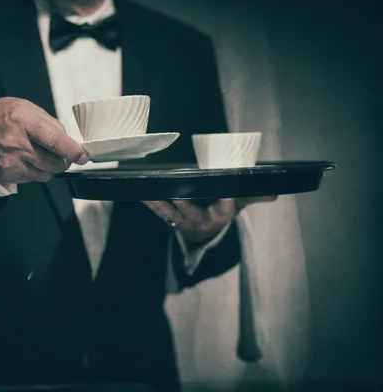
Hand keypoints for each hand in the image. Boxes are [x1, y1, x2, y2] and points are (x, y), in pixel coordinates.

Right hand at [0, 97, 89, 183]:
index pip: (55, 140)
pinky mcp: (9, 174)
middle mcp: (17, 143)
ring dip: (50, 167)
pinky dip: (36, 172)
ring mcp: (12, 162)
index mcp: (24, 121)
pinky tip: (28, 160)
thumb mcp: (27, 108)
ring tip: (40, 154)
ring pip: (46, 174)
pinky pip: (33, 179)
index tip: (82, 156)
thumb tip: (69, 141)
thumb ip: (50, 123)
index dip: (72, 150)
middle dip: (64, 160)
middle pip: (54, 161)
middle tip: (63, 155)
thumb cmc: (3, 117)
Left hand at [143, 197, 277, 243]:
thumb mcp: (238, 202)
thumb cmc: (221, 208)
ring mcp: (183, 220)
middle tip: (180, 196)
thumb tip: (274, 192)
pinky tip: (142, 194)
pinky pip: (158, 211)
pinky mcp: (169, 218)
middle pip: (194, 214)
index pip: (225, 211)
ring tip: (153, 195)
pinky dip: (150, 203)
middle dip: (186, 205)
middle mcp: (201, 220)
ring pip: (172, 214)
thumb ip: (252, 196)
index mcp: (220, 215)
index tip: (227, 195)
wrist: (205, 226)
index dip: (226, 203)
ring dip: (162, 205)